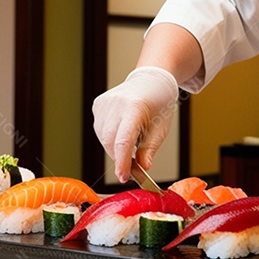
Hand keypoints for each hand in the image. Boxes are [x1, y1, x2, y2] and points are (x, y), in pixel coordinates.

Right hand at [93, 66, 178, 182]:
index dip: (123, 162)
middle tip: (131, 167)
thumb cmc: (158, 104)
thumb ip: (149, 150)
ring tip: (132, 140)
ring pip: (103, 137)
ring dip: (114, 147)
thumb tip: (142, 168)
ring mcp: (105, 103)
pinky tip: (121, 130)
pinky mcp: (98, 104)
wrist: (152, 81)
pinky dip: (109, 137)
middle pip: (110, 141)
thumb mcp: (160, 129)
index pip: (123, 140)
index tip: (124, 177)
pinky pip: (100, 129)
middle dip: (120, 157)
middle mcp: (116, 103)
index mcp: (135, 107)